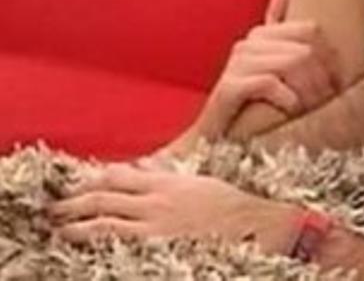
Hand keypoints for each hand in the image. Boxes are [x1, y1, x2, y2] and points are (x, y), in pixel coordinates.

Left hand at [49, 164, 298, 254]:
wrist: (253, 222)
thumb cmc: (230, 205)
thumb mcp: (198, 182)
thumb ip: (168, 178)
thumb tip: (145, 171)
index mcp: (166, 180)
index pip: (118, 175)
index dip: (92, 179)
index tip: (78, 185)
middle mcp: (155, 199)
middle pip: (102, 196)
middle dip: (73, 202)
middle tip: (54, 208)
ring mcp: (155, 223)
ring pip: (103, 220)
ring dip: (76, 224)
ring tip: (59, 229)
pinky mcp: (157, 244)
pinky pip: (119, 241)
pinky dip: (98, 242)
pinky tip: (84, 248)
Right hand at [169, 0, 340, 151]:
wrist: (217, 142)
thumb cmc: (255, 106)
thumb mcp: (276, 68)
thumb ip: (283, 32)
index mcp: (263, 35)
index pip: (313, 29)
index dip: (330, 57)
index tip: (334, 82)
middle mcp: (249, 44)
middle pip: (307, 49)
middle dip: (323, 79)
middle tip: (324, 102)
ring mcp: (237, 63)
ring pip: (293, 63)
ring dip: (309, 92)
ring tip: (308, 109)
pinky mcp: (229, 87)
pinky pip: (270, 83)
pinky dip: (287, 100)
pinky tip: (288, 111)